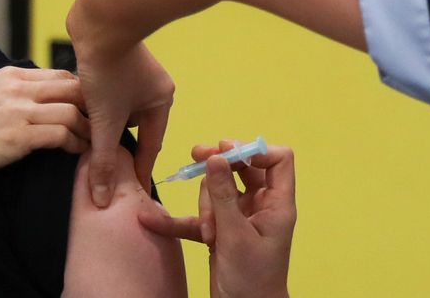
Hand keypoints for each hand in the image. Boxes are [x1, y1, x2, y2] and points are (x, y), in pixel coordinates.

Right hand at [0, 67, 89, 184]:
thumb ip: (11, 90)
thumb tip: (38, 93)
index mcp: (8, 75)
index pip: (58, 74)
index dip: (79, 89)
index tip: (88, 106)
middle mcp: (15, 88)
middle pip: (71, 87)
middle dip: (91, 104)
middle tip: (102, 120)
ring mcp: (17, 112)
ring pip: (71, 112)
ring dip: (88, 128)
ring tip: (95, 140)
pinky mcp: (19, 137)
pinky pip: (60, 135)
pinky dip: (75, 143)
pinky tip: (78, 151)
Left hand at [73, 41, 173, 207]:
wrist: (97, 20)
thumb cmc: (108, 68)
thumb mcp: (105, 119)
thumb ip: (103, 160)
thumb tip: (103, 199)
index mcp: (161, 101)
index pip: (150, 145)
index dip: (139, 169)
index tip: (133, 192)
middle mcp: (152, 87)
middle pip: (132, 128)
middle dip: (115, 144)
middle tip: (101, 167)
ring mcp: (133, 73)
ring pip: (117, 110)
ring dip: (102, 122)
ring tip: (85, 141)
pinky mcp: (114, 62)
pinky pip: (107, 93)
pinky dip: (95, 104)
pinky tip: (79, 112)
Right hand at [138, 142, 295, 297]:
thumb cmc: (251, 279)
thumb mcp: (235, 235)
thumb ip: (224, 195)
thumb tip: (216, 156)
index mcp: (277, 204)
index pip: (278, 160)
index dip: (255, 150)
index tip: (226, 152)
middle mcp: (260, 206)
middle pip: (241, 169)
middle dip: (217, 167)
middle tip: (195, 156)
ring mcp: (239, 218)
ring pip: (216, 191)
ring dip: (204, 206)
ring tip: (206, 231)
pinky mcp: (220, 232)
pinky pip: (197, 217)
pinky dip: (178, 222)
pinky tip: (152, 221)